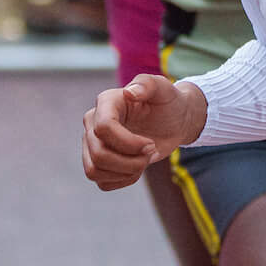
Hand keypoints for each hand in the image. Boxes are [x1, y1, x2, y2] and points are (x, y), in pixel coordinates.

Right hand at [82, 72, 202, 188]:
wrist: (174, 120)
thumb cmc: (168, 102)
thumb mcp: (164, 87)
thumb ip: (147, 84)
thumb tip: (129, 92)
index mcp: (106, 102)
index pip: (103, 128)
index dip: (128, 143)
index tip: (151, 144)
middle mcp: (92, 123)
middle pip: (98, 154)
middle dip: (130, 162)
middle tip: (151, 152)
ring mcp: (92, 143)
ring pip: (94, 171)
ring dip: (125, 172)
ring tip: (144, 160)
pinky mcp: (98, 161)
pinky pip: (101, 182)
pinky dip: (123, 180)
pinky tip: (138, 169)